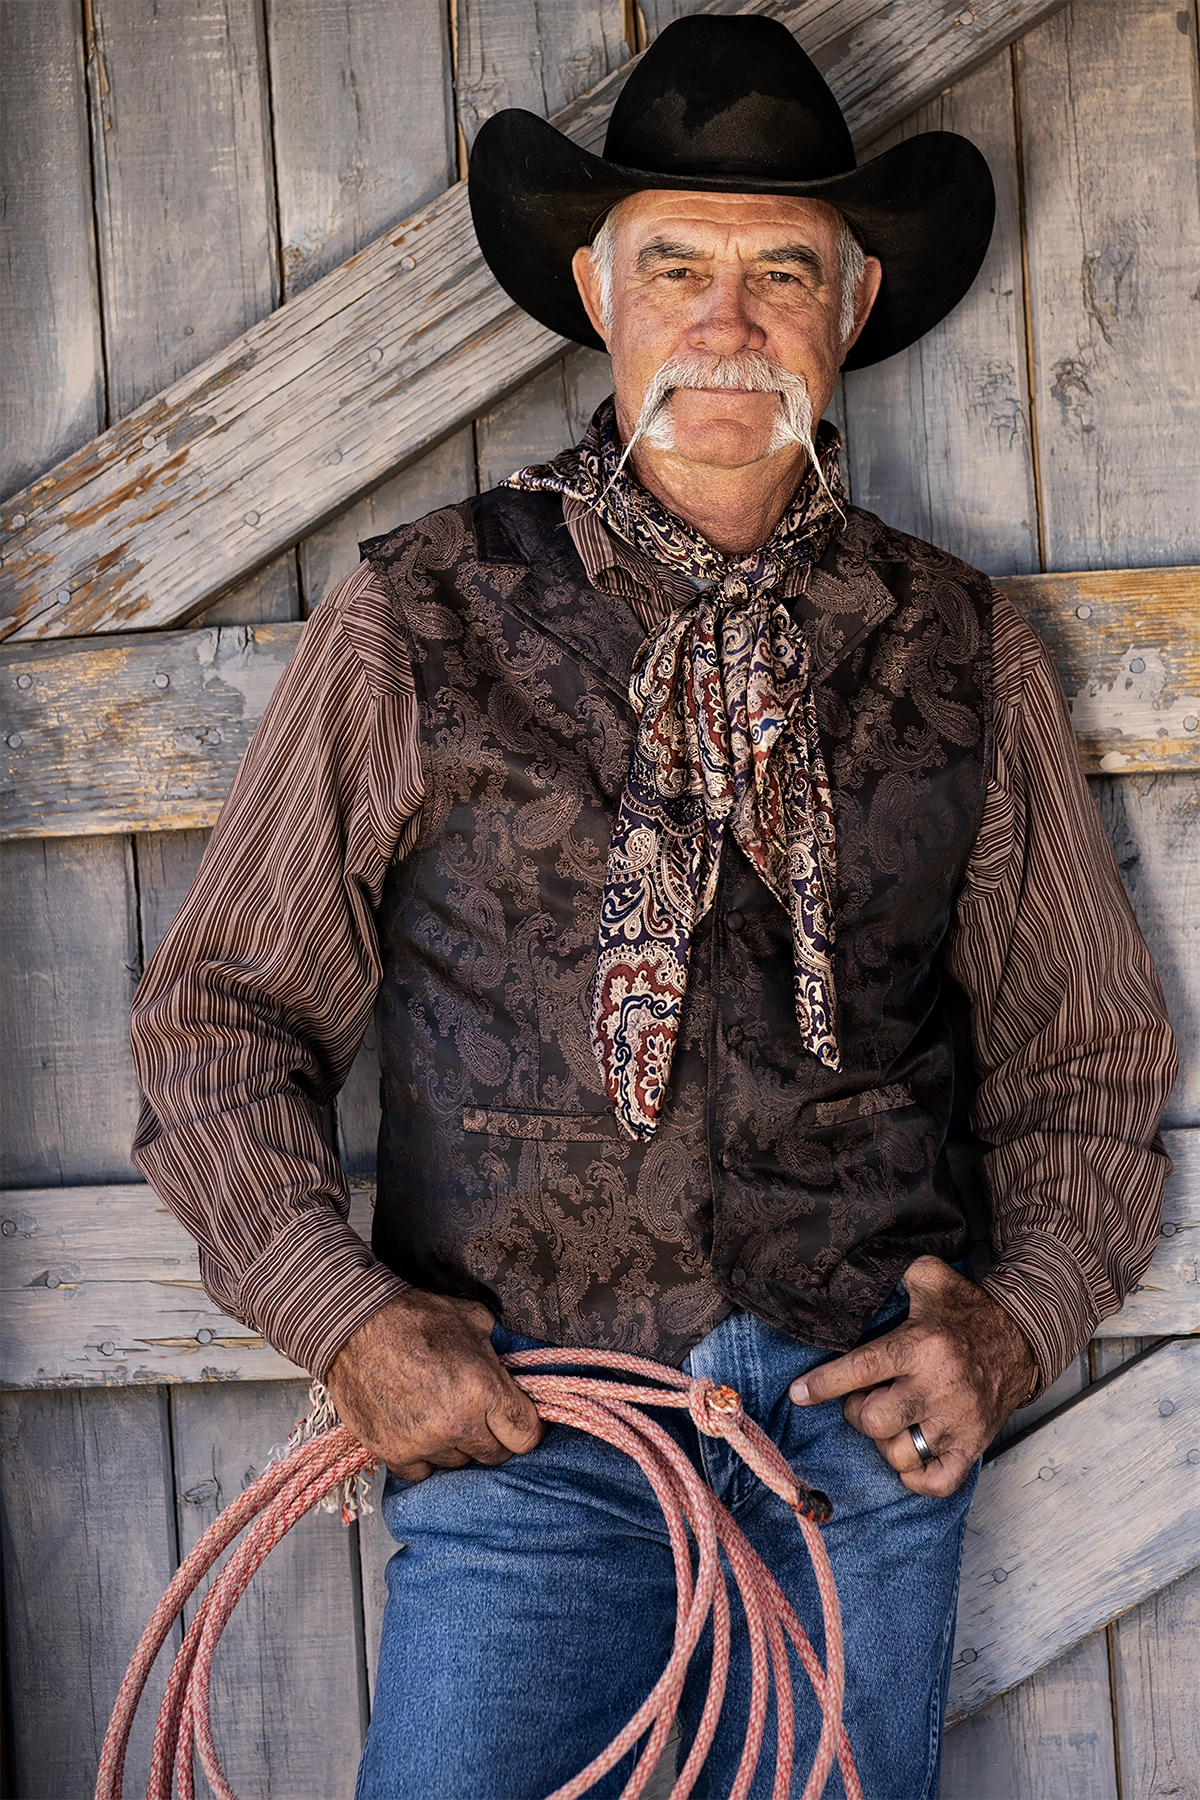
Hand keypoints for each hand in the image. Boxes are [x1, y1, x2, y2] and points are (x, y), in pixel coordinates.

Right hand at [326, 1289, 543, 1481]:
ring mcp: (423, 1443)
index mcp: (482, 1388)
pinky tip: (420, 1429)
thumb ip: (499, 1354)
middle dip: (493, 1435)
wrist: (354, 1326)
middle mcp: (456, 1423)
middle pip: (495, 1455)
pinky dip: (425, 1456)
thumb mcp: (473, 1321)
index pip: (526, 1436)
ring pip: (459, 1463)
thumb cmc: (415, 1317)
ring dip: (457, 1444)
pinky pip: (424, 1471)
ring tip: (442, 1413)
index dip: (527, 1427)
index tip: (519, 1420)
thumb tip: (511, 1374)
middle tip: (479, 1413)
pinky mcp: (393, 1453)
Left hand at [789, 1256, 1036, 1494]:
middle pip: (875, 1420)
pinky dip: (915, 1476)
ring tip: (891, 1419)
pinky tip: (909, 1450)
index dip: (824, 1383)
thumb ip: (894, 1267)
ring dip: (884, 1441)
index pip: (862, 1369)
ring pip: (900, 1454)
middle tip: (865, 1397)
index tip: (798, 1393)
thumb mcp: (931, 1276)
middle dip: (857, 1412)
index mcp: (922, 1346)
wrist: (1023, 1338)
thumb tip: (855, 1260)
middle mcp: (940, 1387)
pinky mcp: (974, 1445)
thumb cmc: (967, 1310)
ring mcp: (959, 1421)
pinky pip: (937, 1481)